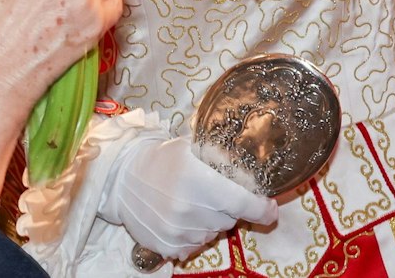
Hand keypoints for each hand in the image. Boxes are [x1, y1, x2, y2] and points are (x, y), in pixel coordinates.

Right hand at [100, 131, 279, 259]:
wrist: (125, 179)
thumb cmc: (164, 159)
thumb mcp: (195, 147)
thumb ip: (225, 158)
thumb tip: (259, 168)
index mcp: (200, 180)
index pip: (244, 203)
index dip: (262, 208)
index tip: (270, 208)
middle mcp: (190, 209)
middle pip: (231, 218)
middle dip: (230, 207)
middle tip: (216, 192)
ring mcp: (178, 232)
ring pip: (215, 232)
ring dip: (213, 220)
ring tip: (195, 202)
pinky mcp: (169, 247)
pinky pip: (197, 245)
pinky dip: (196, 233)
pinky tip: (184, 217)